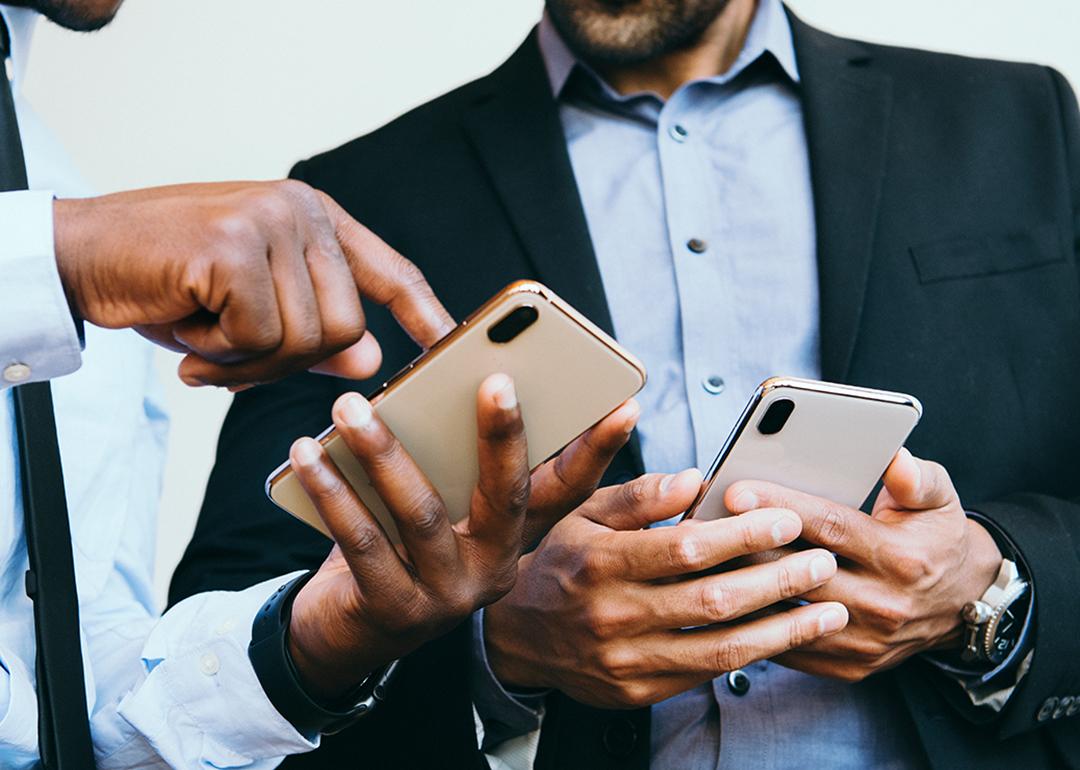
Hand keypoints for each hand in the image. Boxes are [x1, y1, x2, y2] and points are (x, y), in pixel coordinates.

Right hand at [52, 181, 453, 386]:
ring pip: (307, 338)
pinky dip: (220, 355)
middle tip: (229, 356)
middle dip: (289, 362)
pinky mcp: (233, 244)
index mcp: (315, 220)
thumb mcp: (251, 313)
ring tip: (202, 337)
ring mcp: (269, 221)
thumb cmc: (171, 284)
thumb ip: (315, 332)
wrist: (83, 254)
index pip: (389, 270)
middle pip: (346, 327)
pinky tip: (186, 332)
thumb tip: (373, 361)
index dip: (423, 311)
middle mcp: (300, 211)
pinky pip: (259, 337)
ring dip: (248, 362)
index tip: (451, 345)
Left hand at [285, 376, 636, 699]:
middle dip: (505, 436)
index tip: (624, 405)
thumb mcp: (436, 501)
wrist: (346, 628)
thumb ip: (449, 461)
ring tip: (349, 407)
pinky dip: (334, 494)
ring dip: (383, 454)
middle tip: (495, 380)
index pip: (565, 489)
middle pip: (507, 497)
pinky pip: (365, 544)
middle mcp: (494, 568)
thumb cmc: (396, 543)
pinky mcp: (397, 612)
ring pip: (422, 514)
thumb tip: (437, 390)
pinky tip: (308, 455)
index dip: (596, 450)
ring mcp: (449, 597)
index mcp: (512, 536)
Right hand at [485, 472, 849, 708]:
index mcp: (600, 561)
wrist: (516, 633)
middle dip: (778, 581)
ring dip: (783, 631)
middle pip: (712, 601)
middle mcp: (612, 614)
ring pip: (719, 649)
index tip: (786, 520)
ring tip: (829, 612)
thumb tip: (695, 479)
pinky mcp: (636, 691)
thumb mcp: (583, 513)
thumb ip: (639, 495)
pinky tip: (785, 638)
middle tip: (823, 562)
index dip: (742, 535)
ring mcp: (624, 660)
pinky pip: (704, 676)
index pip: (685, 548)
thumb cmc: (561, 559)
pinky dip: (750, 656)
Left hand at [725, 448, 1002, 681]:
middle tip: (700, 524)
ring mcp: (866, 641)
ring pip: (788, 614)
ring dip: (743, 589)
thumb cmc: (935, 538)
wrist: (962, 604)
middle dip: (747, 547)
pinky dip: (755, 624)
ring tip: (701, 561)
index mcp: (901, 558)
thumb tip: (895, 458)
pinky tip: (724, 598)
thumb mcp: (940, 500)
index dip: (781, 507)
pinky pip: (791, 649)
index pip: (830, 528)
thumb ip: (917, 479)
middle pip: (800, 573)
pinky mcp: (851, 666)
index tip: (735, 490)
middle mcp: (884, 604)